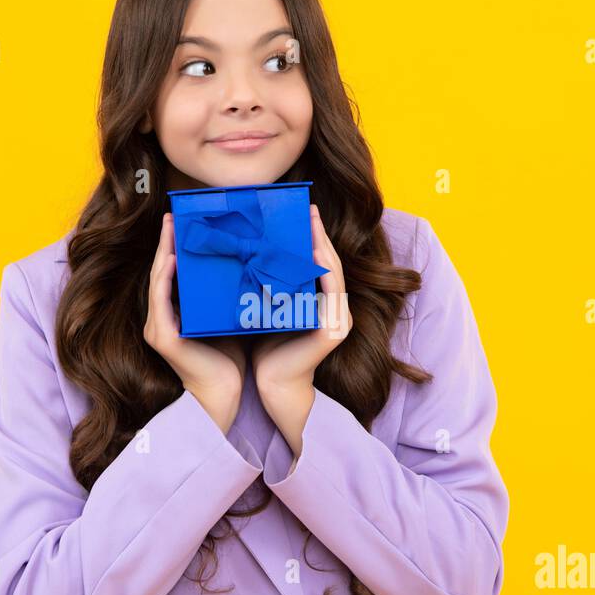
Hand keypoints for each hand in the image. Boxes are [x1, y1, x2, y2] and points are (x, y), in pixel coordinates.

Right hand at [144, 212, 244, 431]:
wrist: (226, 395)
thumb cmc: (229, 360)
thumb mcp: (225, 319)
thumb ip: (223, 296)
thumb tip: (243, 264)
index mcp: (173, 315)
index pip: (171, 274)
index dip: (173, 247)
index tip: (182, 222)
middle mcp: (160, 320)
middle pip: (161, 272)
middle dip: (165, 242)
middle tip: (173, 216)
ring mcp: (157, 328)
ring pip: (158, 281)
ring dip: (163, 252)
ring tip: (171, 228)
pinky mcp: (163, 338)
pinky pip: (161, 301)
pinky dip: (166, 278)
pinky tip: (173, 258)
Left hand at [251, 204, 351, 392]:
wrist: (272, 386)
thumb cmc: (266, 350)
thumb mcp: (271, 310)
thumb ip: (275, 289)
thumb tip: (255, 256)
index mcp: (323, 306)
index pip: (321, 266)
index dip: (315, 239)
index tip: (304, 213)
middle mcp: (337, 311)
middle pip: (330, 264)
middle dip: (320, 234)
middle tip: (310, 208)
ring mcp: (339, 320)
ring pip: (332, 274)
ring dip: (323, 246)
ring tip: (312, 221)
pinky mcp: (333, 330)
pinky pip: (330, 293)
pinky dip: (322, 270)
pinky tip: (314, 251)